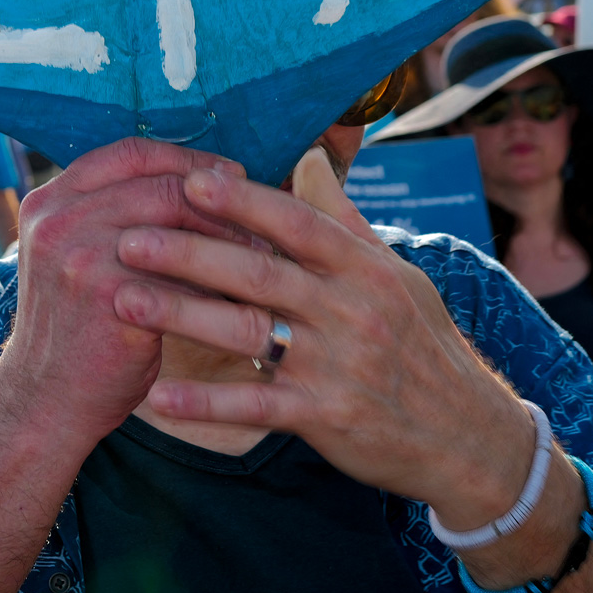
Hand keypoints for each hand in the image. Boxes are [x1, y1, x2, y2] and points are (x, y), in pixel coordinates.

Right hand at [0, 137, 247, 445]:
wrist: (43, 400)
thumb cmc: (75, 325)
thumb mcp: (71, 255)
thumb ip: (111, 215)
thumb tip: (198, 180)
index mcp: (50, 201)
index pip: (130, 152)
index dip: (186, 159)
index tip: (228, 174)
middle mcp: (60, 220)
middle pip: (161, 184)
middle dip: (218, 199)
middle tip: (259, 216)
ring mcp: (82, 257)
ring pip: (179, 226)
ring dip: (228, 237)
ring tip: (261, 253)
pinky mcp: (112, 298)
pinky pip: (186, 279)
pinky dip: (219, 284)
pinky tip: (242, 295)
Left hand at [115, 149, 532, 527]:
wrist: (468, 436)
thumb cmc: (422, 344)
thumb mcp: (396, 274)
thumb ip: (343, 218)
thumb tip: (308, 157)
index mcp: (365, 267)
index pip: (297, 224)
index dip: (242, 202)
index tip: (188, 181)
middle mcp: (351, 310)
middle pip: (259, 274)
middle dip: (190, 253)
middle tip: (129, 238)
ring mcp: (339, 365)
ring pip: (249, 334)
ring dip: (182, 316)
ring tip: (125, 300)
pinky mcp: (328, 418)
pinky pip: (256, 406)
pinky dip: (206, 402)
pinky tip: (159, 393)